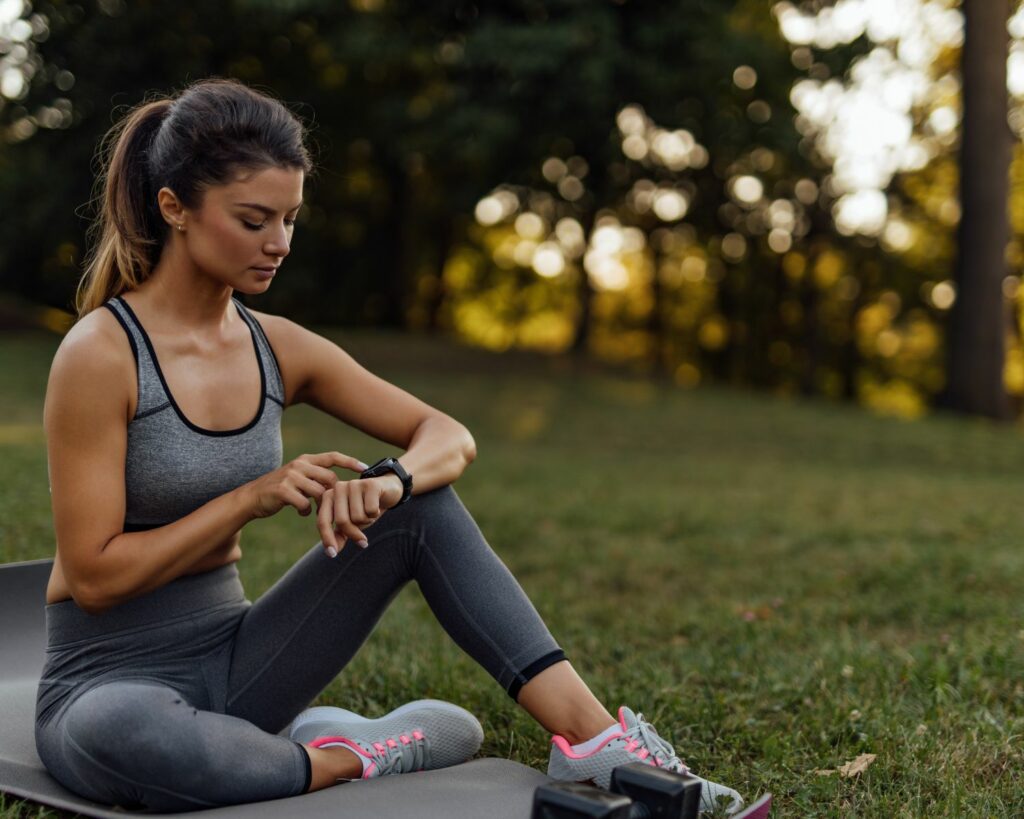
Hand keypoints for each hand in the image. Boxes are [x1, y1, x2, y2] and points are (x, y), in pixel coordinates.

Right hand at [242, 452, 365, 519]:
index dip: (350, 461)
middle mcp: (299, 465)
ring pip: (319, 493)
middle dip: (334, 494)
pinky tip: (301, 512)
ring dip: (320, 505)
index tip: (365, 467)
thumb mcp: (298, 478)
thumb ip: (315, 478)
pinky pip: (305, 504)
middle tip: (332, 506)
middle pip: (330, 479)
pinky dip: (306, 511)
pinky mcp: (283, 490)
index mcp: (305, 460)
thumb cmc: (279, 490)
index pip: (332, 456)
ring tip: (315, 511)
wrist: (252, 497)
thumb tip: (338, 486)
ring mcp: (290, 477)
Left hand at [317, 473, 403, 556]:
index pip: (323, 521)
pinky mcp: (370, 484)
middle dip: (354, 534)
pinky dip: (376, 513)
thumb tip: (331, 552)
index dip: (327, 538)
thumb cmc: (365, 507)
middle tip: (363, 541)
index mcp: (328, 496)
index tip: (332, 554)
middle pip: (342, 521)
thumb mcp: (351, 523)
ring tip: (370, 513)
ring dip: (367, 520)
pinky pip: (371, 510)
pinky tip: (378, 505)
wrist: (387, 490)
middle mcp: (338, 487)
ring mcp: (354, 484)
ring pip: (358, 517)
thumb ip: (339, 535)